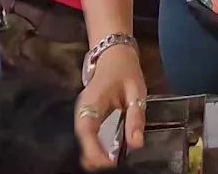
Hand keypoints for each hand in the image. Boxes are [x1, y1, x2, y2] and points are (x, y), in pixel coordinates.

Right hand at [75, 46, 146, 170]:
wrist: (113, 55)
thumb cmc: (125, 72)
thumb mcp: (137, 91)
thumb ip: (136, 117)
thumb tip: (136, 144)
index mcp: (93, 101)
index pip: (87, 129)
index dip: (94, 150)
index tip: (109, 164)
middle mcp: (83, 108)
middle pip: (81, 138)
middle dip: (93, 157)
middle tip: (112, 168)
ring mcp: (82, 112)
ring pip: (81, 139)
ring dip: (93, 154)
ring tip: (110, 166)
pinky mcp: (86, 116)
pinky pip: (86, 136)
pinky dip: (93, 149)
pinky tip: (105, 158)